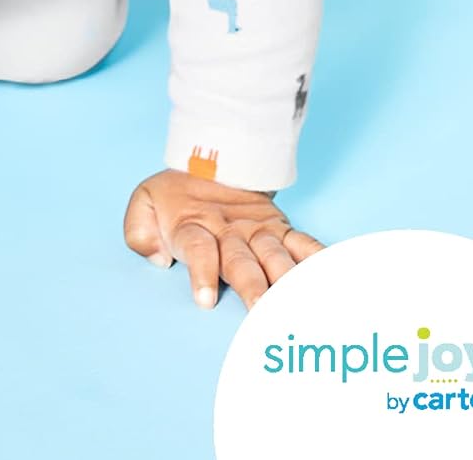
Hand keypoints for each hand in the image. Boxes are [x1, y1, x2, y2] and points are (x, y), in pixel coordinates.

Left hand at [122, 168, 325, 311]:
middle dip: (254, 288)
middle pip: (242, 262)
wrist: (213, 159)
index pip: (199, 251)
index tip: (206, 300)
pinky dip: (320, 260)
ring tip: (302, 306)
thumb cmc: (176, 193)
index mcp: (194, 227)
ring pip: (276, 258)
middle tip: (263, 312)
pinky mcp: (280, 230)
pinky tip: (334, 279)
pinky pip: (303, 244)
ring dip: (289, 283)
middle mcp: (229, 232)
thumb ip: (138, 230)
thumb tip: (157, 259)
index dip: (203, 274)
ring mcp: (258, 231)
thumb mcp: (144, 201)